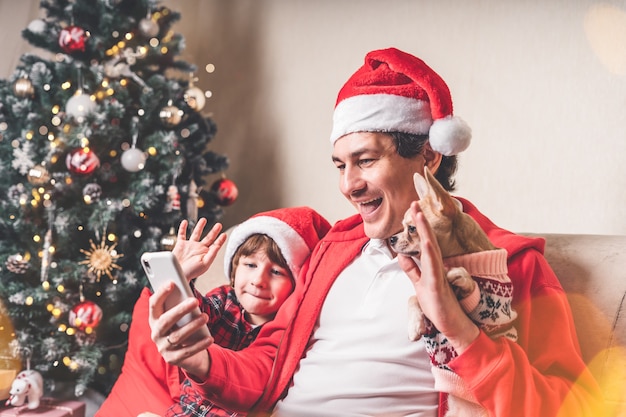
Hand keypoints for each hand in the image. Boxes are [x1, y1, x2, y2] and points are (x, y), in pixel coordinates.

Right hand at [149, 281, 213, 378]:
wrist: (188, 354)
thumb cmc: (184, 326)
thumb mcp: (181, 314)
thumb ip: (181, 300)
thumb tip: (189, 287)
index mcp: (155, 318)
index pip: (154, 304)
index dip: (161, 293)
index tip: (172, 282)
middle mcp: (156, 333)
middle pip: (166, 320)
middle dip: (180, 310)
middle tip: (195, 300)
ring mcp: (163, 347)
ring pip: (177, 336)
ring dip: (192, 326)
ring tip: (205, 317)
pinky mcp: (172, 359)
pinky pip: (187, 351)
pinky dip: (199, 344)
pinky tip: (210, 338)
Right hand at [172, 218, 226, 280]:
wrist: (177, 274)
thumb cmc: (191, 272)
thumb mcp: (205, 263)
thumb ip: (212, 254)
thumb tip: (218, 246)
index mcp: (206, 253)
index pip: (215, 244)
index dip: (220, 240)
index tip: (224, 234)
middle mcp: (199, 248)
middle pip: (208, 237)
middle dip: (214, 231)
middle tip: (219, 225)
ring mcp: (190, 246)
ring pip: (196, 233)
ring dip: (200, 226)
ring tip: (203, 220)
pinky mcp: (181, 245)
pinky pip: (182, 234)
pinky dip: (183, 228)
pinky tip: (184, 222)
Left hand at [397, 201, 479, 352]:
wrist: (455, 327)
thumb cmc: (440, 306)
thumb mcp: (420, 285)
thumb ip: (412, 270)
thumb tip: (402, 254)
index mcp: (431, 266)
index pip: (424, 242)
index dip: (418, 226)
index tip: (413, 209)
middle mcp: (437, 267)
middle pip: (428, 240)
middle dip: (421, 221)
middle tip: (414, 203)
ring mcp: (439, 276)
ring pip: (431, 249)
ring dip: (425, 232)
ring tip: (418, 214)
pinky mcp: (439, 287)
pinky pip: (433, 269)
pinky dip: (429, 255)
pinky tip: (426, 243)